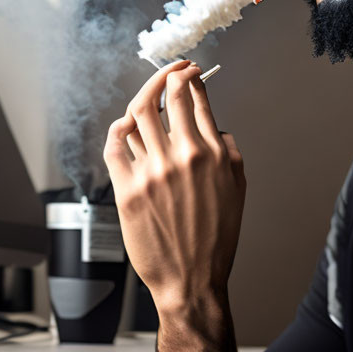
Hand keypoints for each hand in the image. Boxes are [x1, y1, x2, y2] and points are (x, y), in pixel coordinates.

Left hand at [104, 60, 245, 313]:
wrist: (191, 281)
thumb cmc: (215, 239)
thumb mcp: (238, 187)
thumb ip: (228, 150)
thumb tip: (212, 126)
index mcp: (213, 154)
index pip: (196, 98)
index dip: (190, 77)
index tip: (188, 72)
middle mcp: (183, 156)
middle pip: (167, 95)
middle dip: (168, 74)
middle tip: (171, 70)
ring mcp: (152, 172)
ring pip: (137, 114)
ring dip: (143, 97)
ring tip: (149, 98)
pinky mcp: (127, 190)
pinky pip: (114, 145)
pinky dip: (118, 129)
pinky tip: (124, 126)